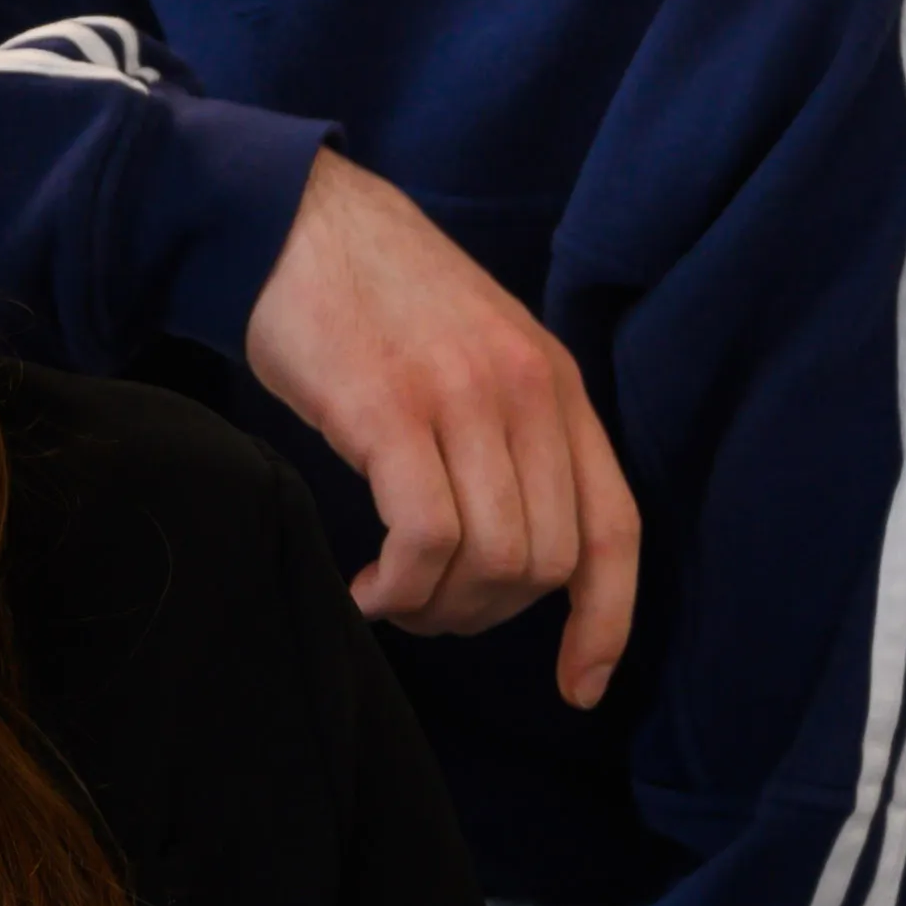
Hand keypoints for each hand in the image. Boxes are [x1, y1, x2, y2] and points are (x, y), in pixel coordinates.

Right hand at [239, 148, 639, 706]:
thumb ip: (512, 433)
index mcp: (555, 382)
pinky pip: (424, 539)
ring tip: (391, 596)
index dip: (606, 621)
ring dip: (436, 607)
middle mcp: (525, 390)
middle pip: (544, 562)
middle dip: (485, 614)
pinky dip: (399, 587)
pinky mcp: (389, 409)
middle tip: (426, 608)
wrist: (291, 218)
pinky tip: (367, 587)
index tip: (580, 686)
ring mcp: (461, 397)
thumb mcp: (477, 352)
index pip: (613, 528)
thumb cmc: (371, 298)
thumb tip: (516, 555)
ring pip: (490, 561)